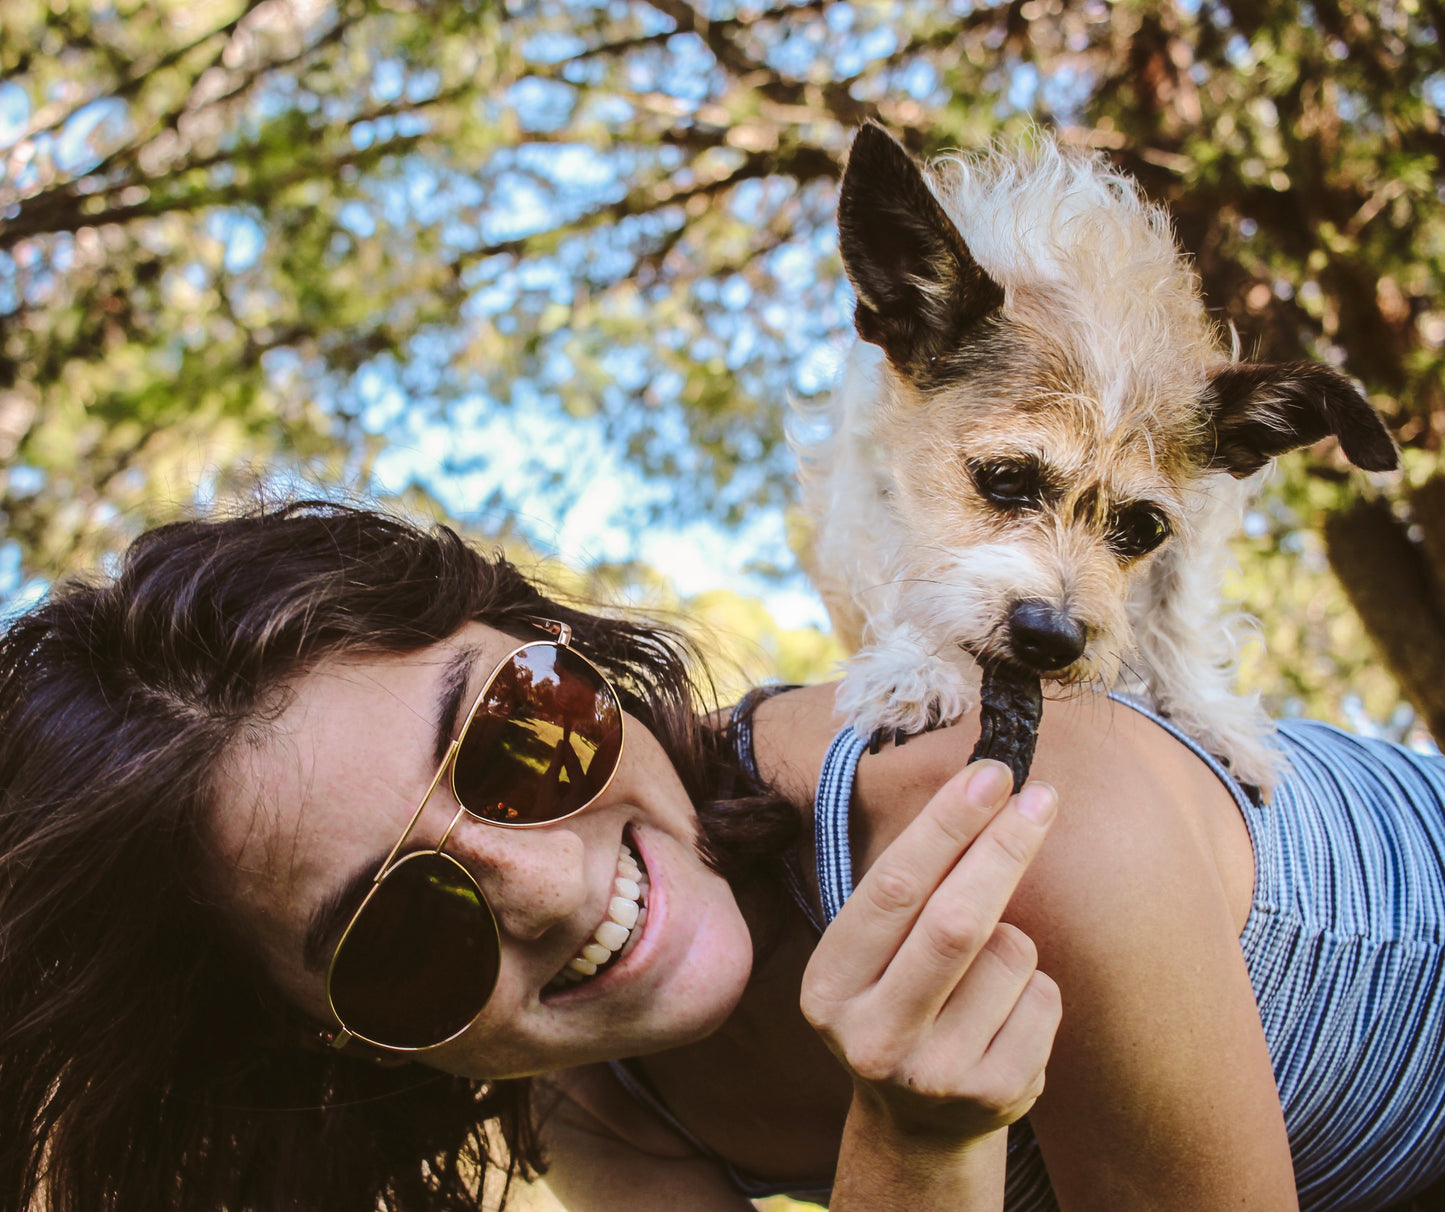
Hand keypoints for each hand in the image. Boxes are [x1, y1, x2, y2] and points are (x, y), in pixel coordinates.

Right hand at [800, 760, 1060, 1144]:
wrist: (917, 1125)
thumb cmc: (901, 1001)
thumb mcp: (874, 954)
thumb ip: (910, 891)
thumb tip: (982, 790)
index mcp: (830, 985)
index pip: (892, 887)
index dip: (945, 825)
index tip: (989, 775)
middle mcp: (872, 1034)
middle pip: (956, 922)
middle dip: (1003, 848)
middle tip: (1039, 797)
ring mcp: (934, 1073)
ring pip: (1012, 955)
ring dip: (1016, 938)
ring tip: (986, 973)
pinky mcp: (993, 1097)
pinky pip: (1043, 999)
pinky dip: (1037, 986)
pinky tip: (1005, 1015)